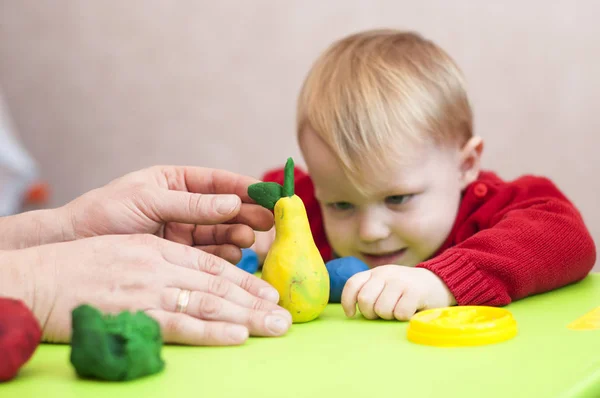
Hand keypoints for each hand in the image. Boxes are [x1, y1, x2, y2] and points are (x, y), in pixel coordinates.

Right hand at [10, 234, 290, 345]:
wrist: (37, 278)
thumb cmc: (77, 267)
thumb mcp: (124, 251)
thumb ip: (158, 263)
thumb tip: (188, 281)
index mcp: (158, 249)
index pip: (212, 265)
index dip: (244, 278)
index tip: (269, 291)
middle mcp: (160, 265)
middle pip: (219, 283)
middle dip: (256, 299)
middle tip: (286, 314)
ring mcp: (148, 289)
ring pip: (209, 301)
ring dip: (247, 316)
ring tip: (276, 326)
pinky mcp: (134, 314)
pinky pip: (181, 324)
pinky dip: (212, 330)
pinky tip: (238, 335)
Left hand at [62, 166, 273, 262]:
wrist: (74, 245)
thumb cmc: (104, 212)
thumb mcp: (148, 200)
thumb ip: (191, 204)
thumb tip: (233, 203)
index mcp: (176, 181)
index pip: (218, 181)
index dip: (244, 187)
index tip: (269, 193)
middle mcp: (185, 205)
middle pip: (226, 207)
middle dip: (248, 213)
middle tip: (268, 221)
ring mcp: (184, 231)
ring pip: (221, 231)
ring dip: (238, 234)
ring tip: (248, 238)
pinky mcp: (180, 255)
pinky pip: (210, 252)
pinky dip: (225, 254)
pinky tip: (235, 254)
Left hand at [341, 265, 455, 320]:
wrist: (438, 282)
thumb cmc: (406, 289)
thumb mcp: (386, 284)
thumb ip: (370, 291)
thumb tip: (351, 310)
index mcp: (375, 272)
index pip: (353, 284)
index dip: (347, 302)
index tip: (352, 314)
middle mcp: (385, 274)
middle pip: (365, 300)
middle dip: (371, 313)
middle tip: (382, 314)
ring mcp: (400, 281)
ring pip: (382, 309)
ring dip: (389, 316)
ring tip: (398, 310)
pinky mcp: (415, 291)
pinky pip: (400, 313)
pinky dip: (404, 317)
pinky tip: (410, 310)